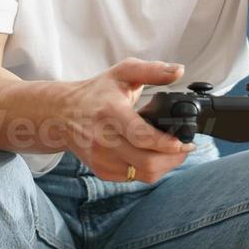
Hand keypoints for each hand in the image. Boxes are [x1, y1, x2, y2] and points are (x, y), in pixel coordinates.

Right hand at [64, 59, 196, 183]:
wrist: (62, 114)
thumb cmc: (97, 93)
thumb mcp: (122, 73)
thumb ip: (152, 70)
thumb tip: (179, 70)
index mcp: (110, 112)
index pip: (141, 135)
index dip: (166, 143)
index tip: (184, 142)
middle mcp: (103, 139)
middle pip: (147, 161)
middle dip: (174, 158)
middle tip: (187, 148)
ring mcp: (101, 158)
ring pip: (144, 174)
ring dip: (166, 166)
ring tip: (174, 153)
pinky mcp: (101, 170)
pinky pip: (134, 178)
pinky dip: (150, 170)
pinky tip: (154, 157)